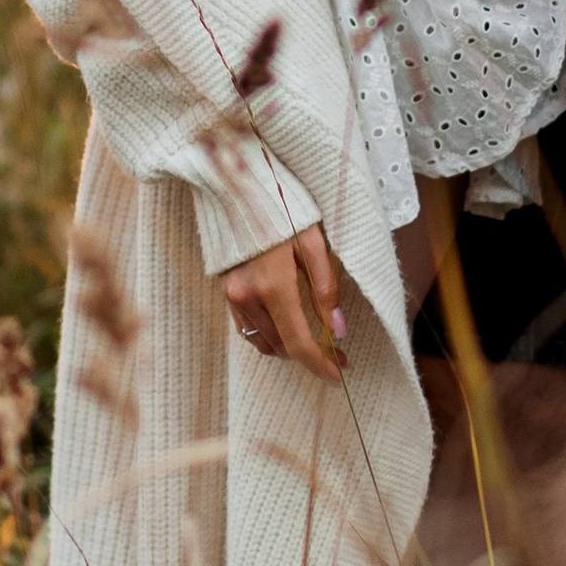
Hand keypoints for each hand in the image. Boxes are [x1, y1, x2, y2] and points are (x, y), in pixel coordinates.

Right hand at [222, 223, 346, 377]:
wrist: (241, 190)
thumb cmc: (284, 211)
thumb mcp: (314, 243)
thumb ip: (326, 289)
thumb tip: (338, 329)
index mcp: (274, 286)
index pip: (298, 342)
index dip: (320, 364)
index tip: (339, 374)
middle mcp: (249, 297)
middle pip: (283, 346)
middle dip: (311, 355)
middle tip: (337, 352)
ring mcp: (233, 297)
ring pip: (265, 342)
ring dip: (290, 346)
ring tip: (314, 339)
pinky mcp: (226, 293)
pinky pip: (249, 329)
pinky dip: (270, 335)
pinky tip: (287, 325)